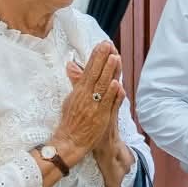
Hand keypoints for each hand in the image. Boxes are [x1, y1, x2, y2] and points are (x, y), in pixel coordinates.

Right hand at [51, 41, 121, 164]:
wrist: (70, 142)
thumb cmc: (71, 120)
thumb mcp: (71, 98)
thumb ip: (76, 82)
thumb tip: (71, 64)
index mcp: (79, 91)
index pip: (88, 70)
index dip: (95, 57)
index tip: (101, 44)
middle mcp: (85, 97)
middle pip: (95, 75)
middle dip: (102, 59)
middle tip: (108, 44)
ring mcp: (93, 106)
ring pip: (102, 87)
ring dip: (109, 72)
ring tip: (115, 58)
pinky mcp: (101, 117)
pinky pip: (107, 104)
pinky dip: (112, 94)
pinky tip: (117, 84)